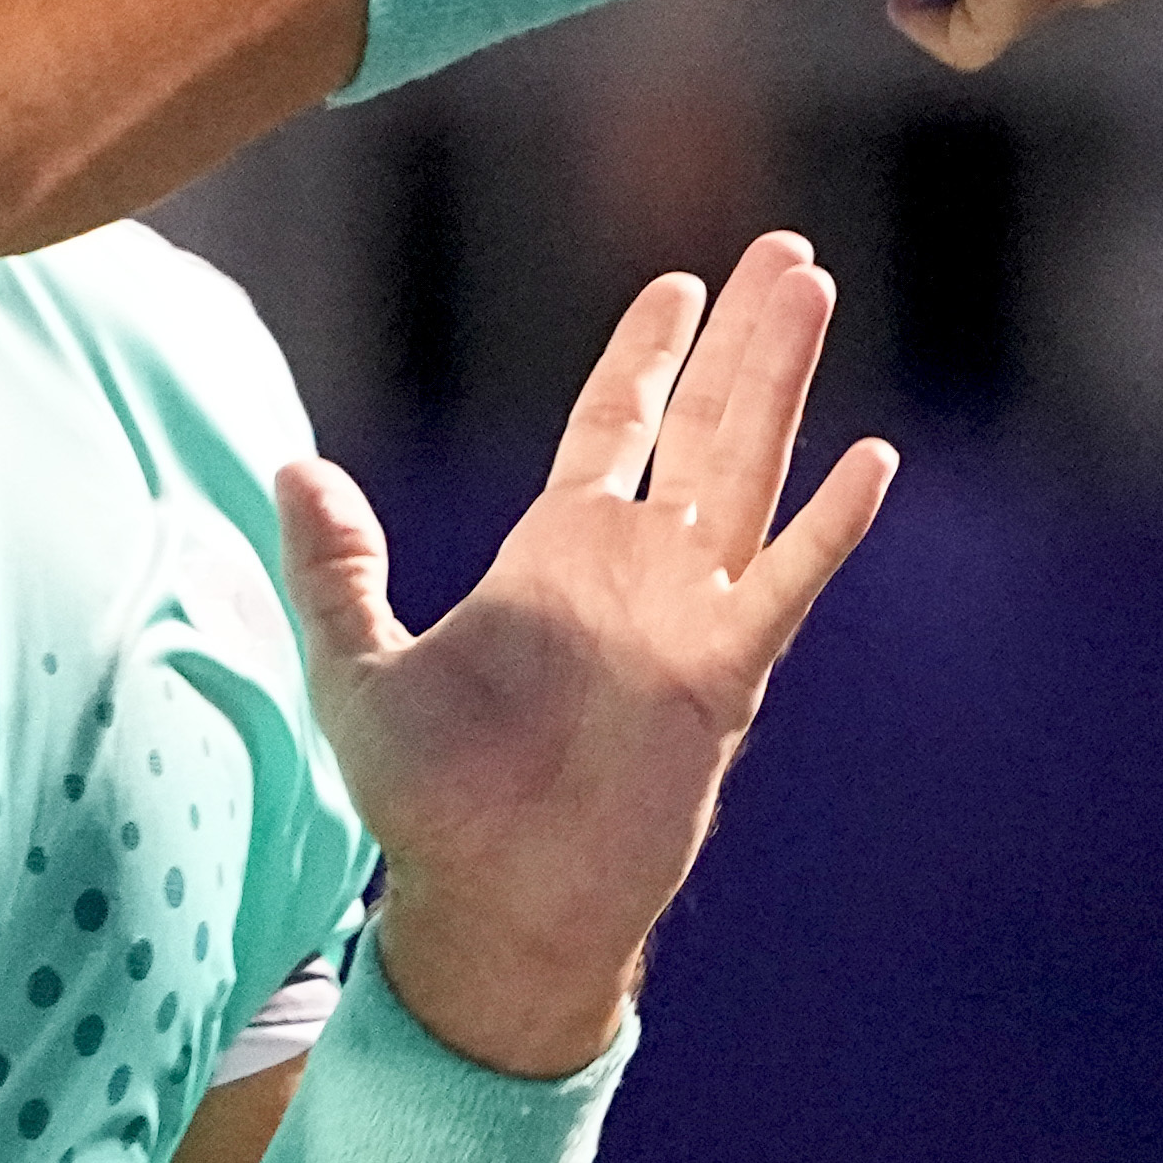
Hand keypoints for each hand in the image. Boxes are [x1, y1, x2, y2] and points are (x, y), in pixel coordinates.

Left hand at [269, 235, 895, 1075]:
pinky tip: (870, 461)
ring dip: (781, 382)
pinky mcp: (723, 677)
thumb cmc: (427, 806)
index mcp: (556, 556)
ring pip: (749, 471)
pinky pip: (785, 583)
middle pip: (703, 423)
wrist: (494, 911)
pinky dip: (829, 525)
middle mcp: (636, 572)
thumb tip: (291, 467)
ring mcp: (689, 618)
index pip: (613, 425)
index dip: (648, 353)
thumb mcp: (358, 671)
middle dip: (743, 337)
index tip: (681, 285)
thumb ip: (336, 568)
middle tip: (784, 252)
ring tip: (814, 291)